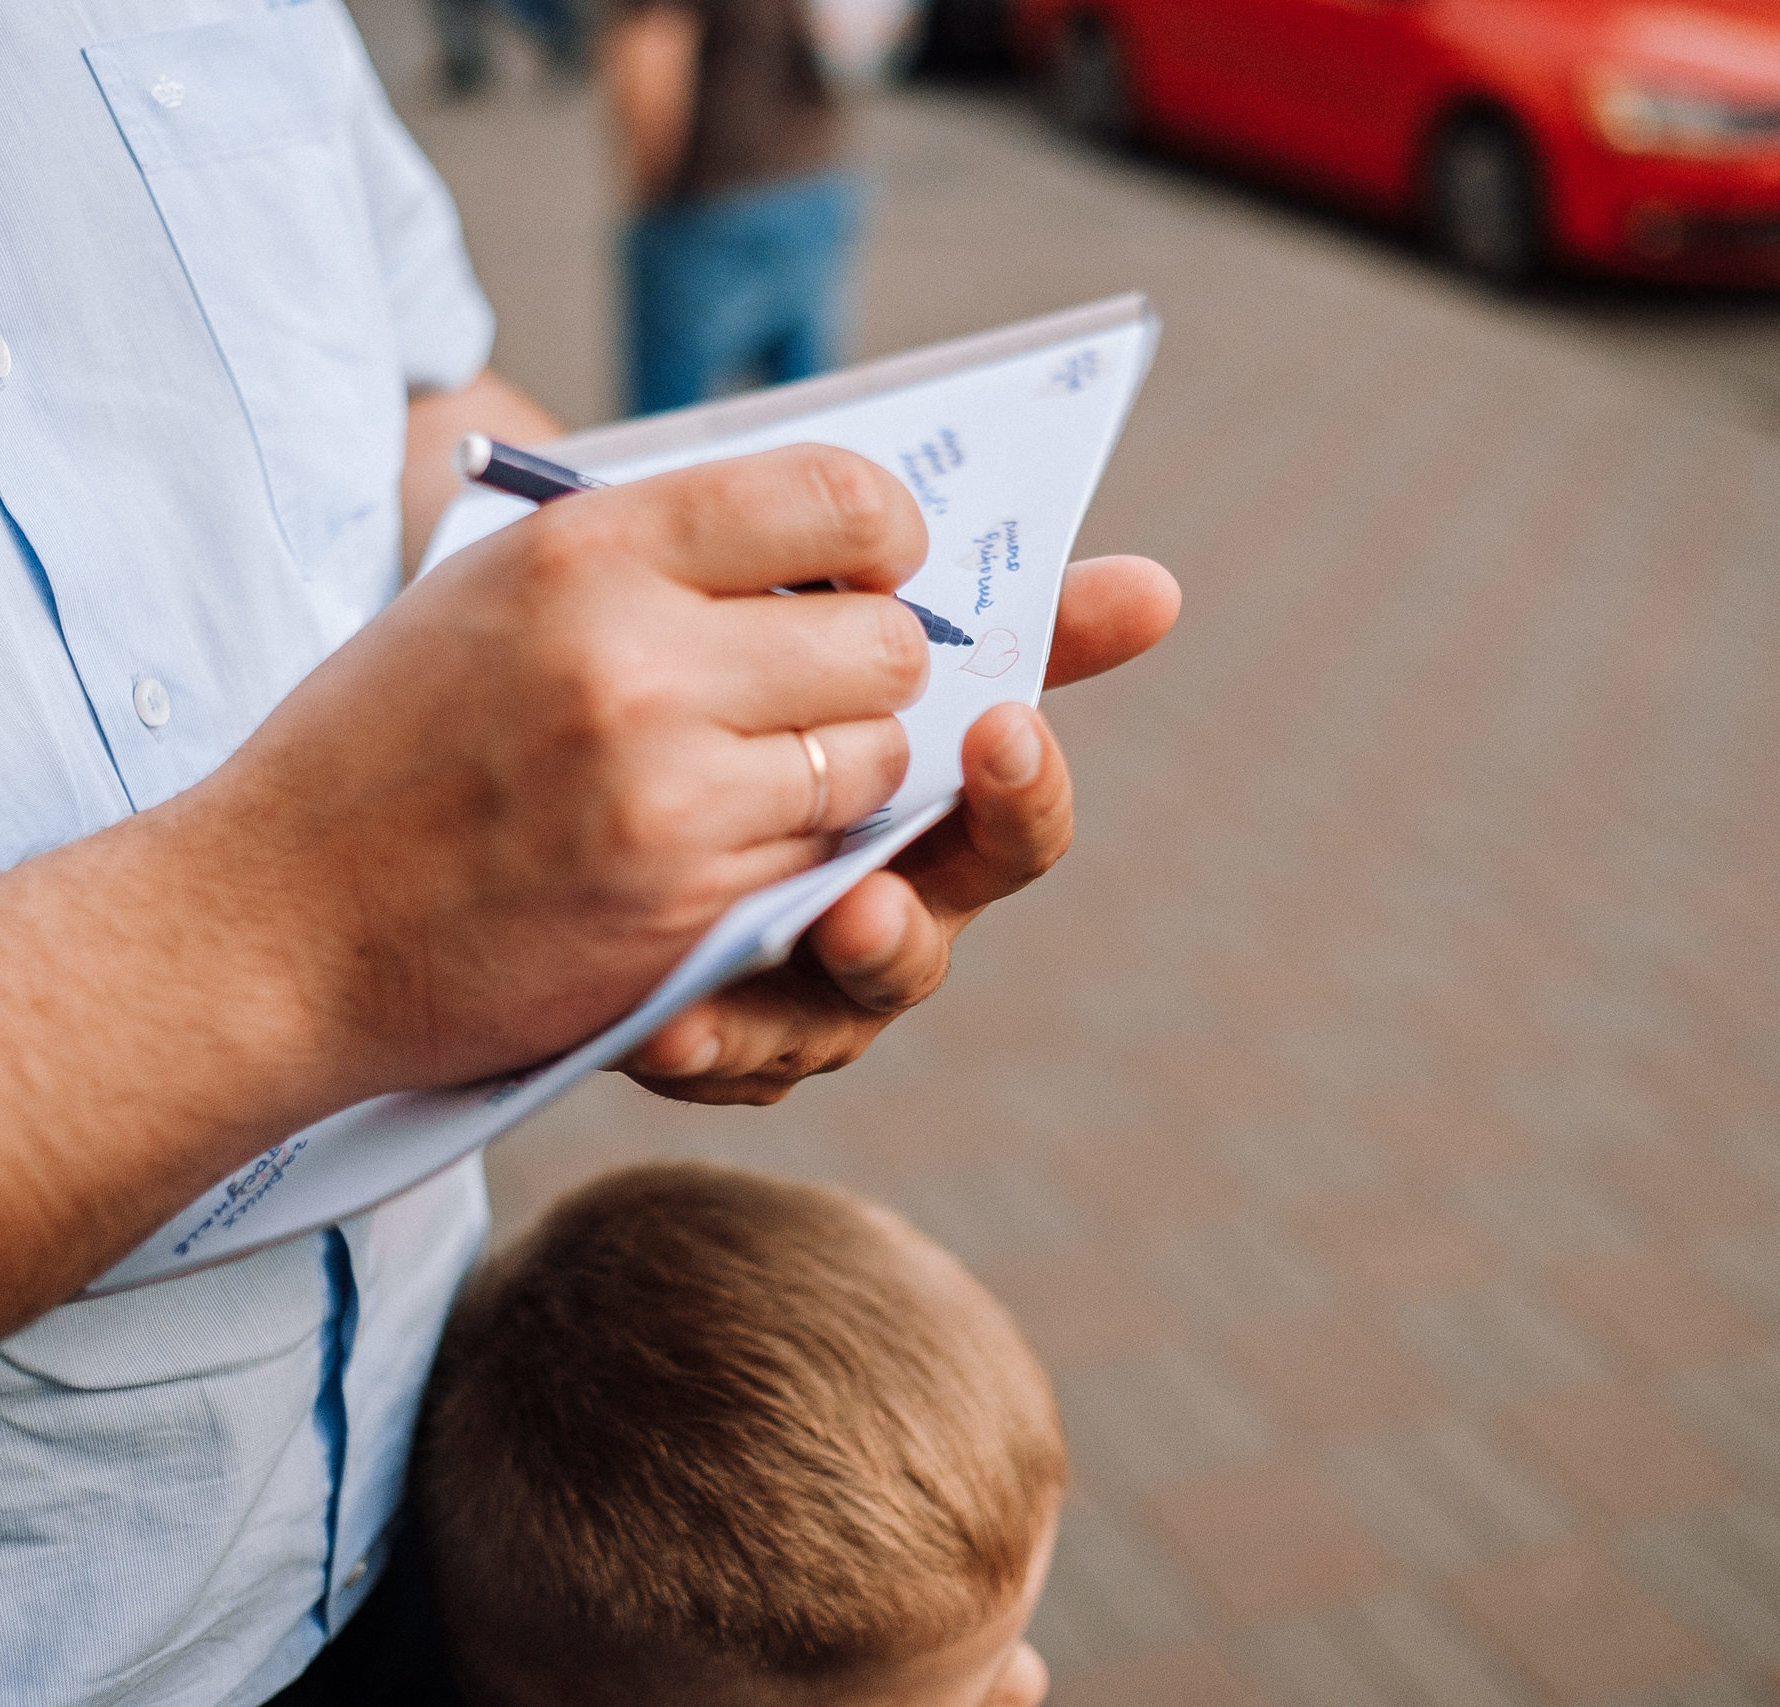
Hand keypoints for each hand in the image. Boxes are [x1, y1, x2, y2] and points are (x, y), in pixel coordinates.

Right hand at [195, 444, 931, 1098]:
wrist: (273, 923)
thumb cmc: (381, 747)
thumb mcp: (493, 588)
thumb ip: (648, 556)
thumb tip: (810, 544)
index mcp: (589, 551)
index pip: (835, 496)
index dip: (884, 534)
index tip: (875, 565)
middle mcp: (638, 662)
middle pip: (885, 643)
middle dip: (869, 666)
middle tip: (817, 688)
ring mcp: (668, 796)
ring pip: (875, 763)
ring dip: (841, 771)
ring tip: (753, 776)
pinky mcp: (683, 911)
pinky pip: (820, 865)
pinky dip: (795, 859)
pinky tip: (713, 850)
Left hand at [621, 553, 1180, 1103]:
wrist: (621, 798)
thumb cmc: (790, 713)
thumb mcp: (867, 652)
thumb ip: (999, 623)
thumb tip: (1159, 587)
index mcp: (942, 834)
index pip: (1015, 825)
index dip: (1022, 789)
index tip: (1005, 729)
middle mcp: (888, 924)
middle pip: (918, 947)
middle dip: (896, 930)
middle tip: (867, 902)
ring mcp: (801, 994)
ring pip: (826, 1019)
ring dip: (779, 1003)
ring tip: (763, 967)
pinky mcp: (712, 1035)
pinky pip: (711, 1055)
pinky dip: (696, 1042)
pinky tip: (665, 1021)